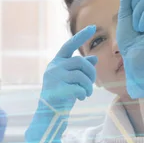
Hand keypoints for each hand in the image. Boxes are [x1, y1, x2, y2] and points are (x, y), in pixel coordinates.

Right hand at [25, 26, 97, 142]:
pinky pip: (78, 88)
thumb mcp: (71, 80)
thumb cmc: (62, 95)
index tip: (92, 27)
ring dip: (88, 85)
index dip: (81, 36)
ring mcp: (54, 79)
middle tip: (92, 84)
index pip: (69, 46)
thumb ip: (80, 69)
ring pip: (81, 75)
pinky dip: (83, 93)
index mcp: (56, 63)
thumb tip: (94, 58)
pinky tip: (81, 98)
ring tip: (87, 93)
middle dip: (91, 72)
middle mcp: (53, 68)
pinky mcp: (56, 91)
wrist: (49, 115)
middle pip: (80, 62)